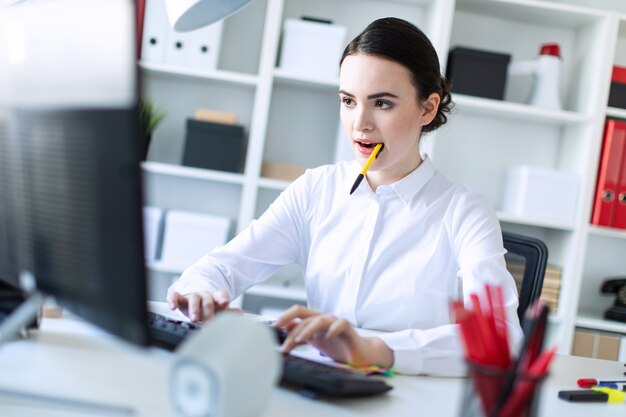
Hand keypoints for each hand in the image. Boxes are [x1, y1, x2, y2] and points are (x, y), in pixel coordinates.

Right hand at [167, 290, 232, 321]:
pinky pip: (175, 296)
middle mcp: (204, 295)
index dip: (222, 298)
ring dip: (194, 309)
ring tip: (194, 319)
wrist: (195, 298)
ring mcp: (192, 296)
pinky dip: (174, 301)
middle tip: (209, 322)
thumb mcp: (219, 310)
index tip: (224, 303)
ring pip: (193, 299)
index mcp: (216, 297)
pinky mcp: (180, 298)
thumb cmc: (209, 307)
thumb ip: (228, 312)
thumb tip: (239, 313)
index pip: (221, 295)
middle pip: (207, 300)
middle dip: (208, 311)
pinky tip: (173, 307)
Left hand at [274, 305, 392, 367]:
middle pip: (305, 313)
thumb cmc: (336, 345)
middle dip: (292, 326)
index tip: (274, 326)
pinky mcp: (348, 329)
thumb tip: (285, 327)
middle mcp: (323, 318)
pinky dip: (333, 329)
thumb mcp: (314, 341)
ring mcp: (336, 321)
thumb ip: (300, 333)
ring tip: (300, 340)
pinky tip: (327, 337)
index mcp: (314, 319)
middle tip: (283, 336)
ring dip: (308, 329)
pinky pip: (341, 324)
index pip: (297, 312)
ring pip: (320, 319)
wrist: (358, 353)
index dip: (285, 316)